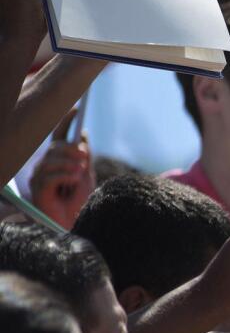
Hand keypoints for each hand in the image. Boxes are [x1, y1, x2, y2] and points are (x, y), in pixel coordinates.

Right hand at [29, 108, 92, 228]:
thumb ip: (84, 156)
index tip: (77, 109)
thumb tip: (82, 135)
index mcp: (59, 160)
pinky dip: (65, 177)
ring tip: (81, 172)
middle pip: (55, 148)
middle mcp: (46, 166)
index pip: (59, 136)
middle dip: (71, 150)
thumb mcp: (86, 175)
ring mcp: (40, 177)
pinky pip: (50, 176)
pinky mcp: (38, 189)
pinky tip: (73, 181)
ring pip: (52, 161)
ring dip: (69, 165)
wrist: (76, 223)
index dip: (66, 121)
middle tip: (85, 156)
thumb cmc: (81, 201)